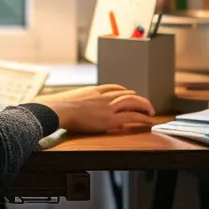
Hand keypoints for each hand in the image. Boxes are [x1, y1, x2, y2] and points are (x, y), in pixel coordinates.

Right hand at [33, 84, 155, 133]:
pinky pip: (132, 117)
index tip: (129, 94)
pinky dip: (143, 118)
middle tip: (145, 104)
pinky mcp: (111, 118)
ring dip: (145, 106)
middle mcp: (103, 96)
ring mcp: (108, 106)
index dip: (124, 91)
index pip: (114, 88)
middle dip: (138, 99)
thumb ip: (78, 103)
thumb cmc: (58, 108)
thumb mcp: (69, 100)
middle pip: (126, 94)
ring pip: (133, 102)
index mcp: (93, 90)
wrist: (57, 110)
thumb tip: (77, 110)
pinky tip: (149, 121)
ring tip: (151, 112)